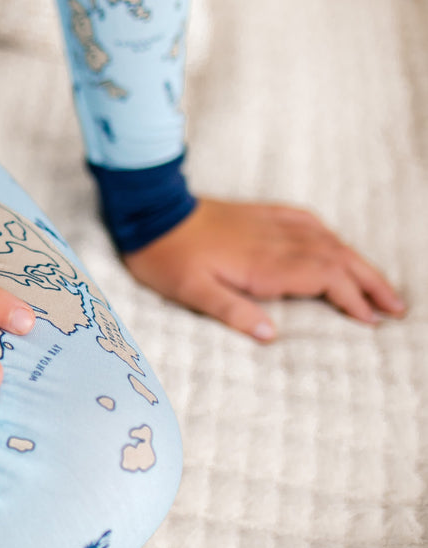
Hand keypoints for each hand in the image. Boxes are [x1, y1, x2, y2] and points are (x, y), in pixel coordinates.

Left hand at [123, 197, 405, 339]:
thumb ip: (232, 312)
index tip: (371, 321)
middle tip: (397, 308)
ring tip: (380, 285)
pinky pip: (306, 221)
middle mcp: (276, 240)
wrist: (150, 212)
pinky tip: (336, 242)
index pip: (324, 280)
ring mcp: (269, 224)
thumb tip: (270, 336)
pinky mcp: (259, 214)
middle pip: (338, 259)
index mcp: (264, 263)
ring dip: (358, 262)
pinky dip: (329, 235)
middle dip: (370, 283)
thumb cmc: (166, 257)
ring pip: (328, 241)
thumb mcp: (191, 293)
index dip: (351, 299)